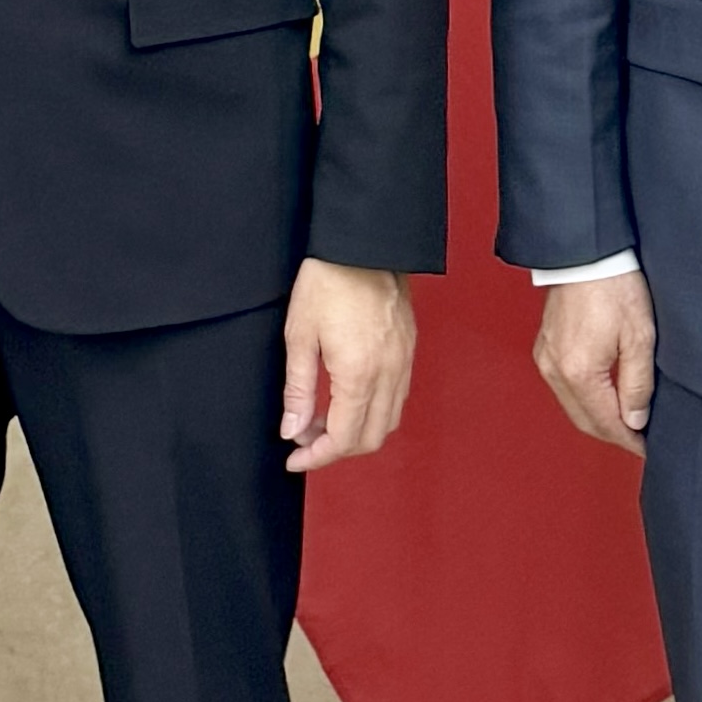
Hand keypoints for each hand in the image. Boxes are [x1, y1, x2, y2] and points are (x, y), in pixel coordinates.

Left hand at [281, 259, 416, 471]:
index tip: (294, 459)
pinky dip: (374, 411)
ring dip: (357, 432)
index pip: (343, 438)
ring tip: (322, 418)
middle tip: (304, 439)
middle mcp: (389, 374)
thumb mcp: (299, 336)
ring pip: (389, 421)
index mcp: (359, 374)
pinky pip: (398, 397)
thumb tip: (293, 431)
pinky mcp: (409, 349)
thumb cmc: (327, 281)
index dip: (317, 457)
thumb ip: (297, 390)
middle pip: (371, 438)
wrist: (363, 243)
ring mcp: (404, 362)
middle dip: (336, 449)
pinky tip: (348, 398)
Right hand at [534, 273, 656, 452]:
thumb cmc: (615, 286)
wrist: (588, 253)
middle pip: (585, 421)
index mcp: (578, 372)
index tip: (648, 447)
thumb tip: (635, 421)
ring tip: (628, 420)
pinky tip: (605, 397)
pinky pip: (565, 388)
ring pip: (573, 406)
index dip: (629, 440)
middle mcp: (555, 370)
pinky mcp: (546, 348)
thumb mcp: (640, 337)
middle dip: (614, 435)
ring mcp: (546, 359)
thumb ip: (637, 385)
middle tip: (640, 439)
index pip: (605, 423)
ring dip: (599, 418)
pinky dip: (585, 399)